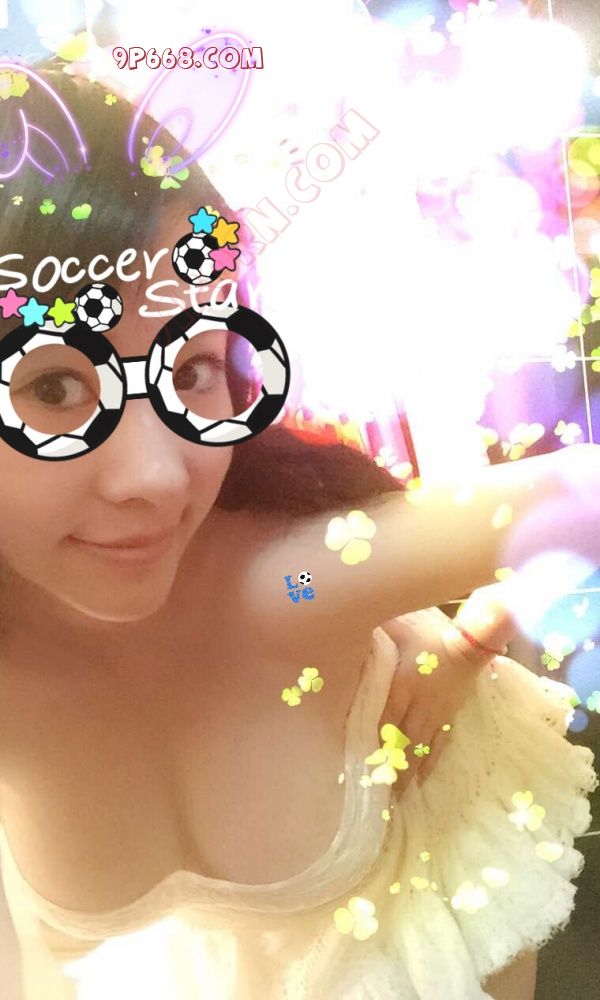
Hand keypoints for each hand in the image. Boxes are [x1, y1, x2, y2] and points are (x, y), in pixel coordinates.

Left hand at [378, 583, 518, 792]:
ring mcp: (437, 713)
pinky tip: (423, 778)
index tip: (362, 767)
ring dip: (408, 772)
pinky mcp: (451, 714)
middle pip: (401, 742)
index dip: (373, 744)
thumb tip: (352, 628)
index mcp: (402, 685)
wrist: (475, 639)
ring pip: (420, 748)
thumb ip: (377, 633)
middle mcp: (419, 704)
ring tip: (397, 796)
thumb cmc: (431, 632)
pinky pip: (439, 743)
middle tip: (378, 795)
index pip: (384, 721)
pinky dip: (430, 762)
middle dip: (390, 768)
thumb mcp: (401, 628)